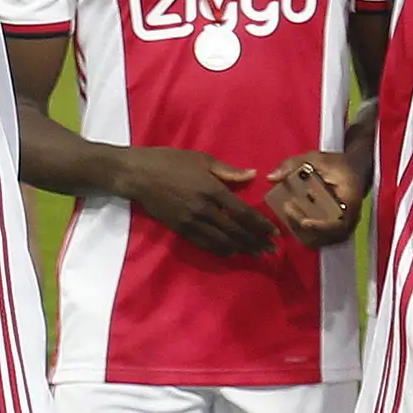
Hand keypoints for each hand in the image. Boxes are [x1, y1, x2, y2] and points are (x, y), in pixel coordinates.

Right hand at [112, 145, 275, 254]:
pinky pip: (204, 244)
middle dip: (255, 242)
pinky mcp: (180, 229)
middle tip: (271, 250)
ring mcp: (191, 222)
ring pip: (221, 241)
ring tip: (255, 253)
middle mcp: (204, 209)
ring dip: (241, 249)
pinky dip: (220, 250)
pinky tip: (231, 252)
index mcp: (212, 190)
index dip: (260, 224)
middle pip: (236, 231)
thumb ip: (228, 171)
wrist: (138, 174)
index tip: (274, 232)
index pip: (243, 213)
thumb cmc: (170, 161)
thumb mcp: (202, 159)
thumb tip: (253, 175)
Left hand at [266, 148, 367, 245]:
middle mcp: (350, 218)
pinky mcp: (335, 231)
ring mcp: (343, 227)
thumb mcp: (315, 158)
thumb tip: (271, 177)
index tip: (304, 222)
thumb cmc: (334, 165)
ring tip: (288, 211)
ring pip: (320, 240)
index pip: (340, 222)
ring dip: (300, 231)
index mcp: (350, 200)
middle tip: (287, 208)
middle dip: (303, 226)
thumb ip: (292, 165)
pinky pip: (318, 239)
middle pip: (326, 235)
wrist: (353, 171)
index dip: (321, 226)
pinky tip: (292, 219)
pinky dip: (303, 233)